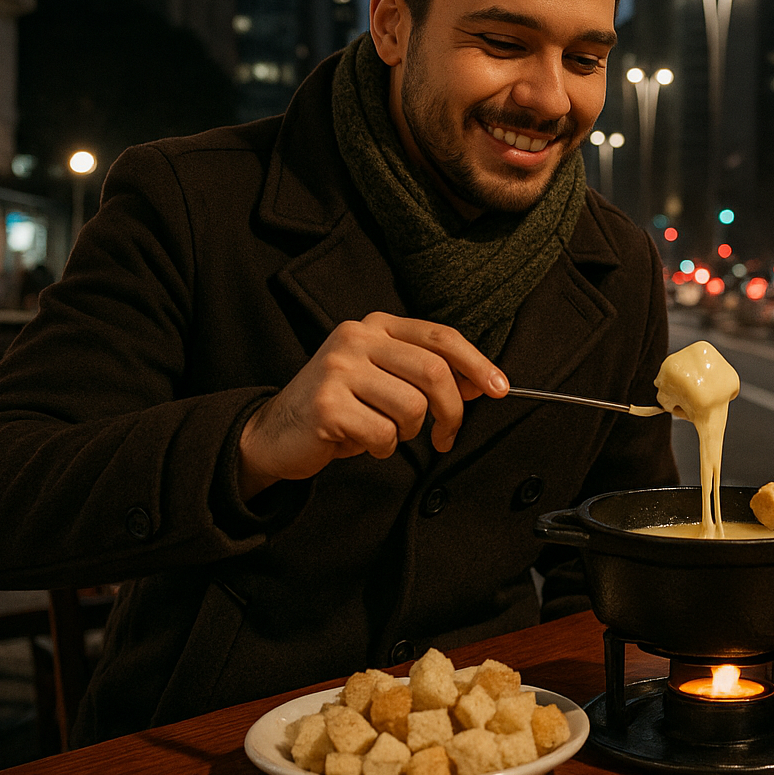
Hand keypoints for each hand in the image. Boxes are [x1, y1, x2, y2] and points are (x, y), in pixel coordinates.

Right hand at [237, 313, 507, 499]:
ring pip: (411, 408)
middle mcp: (356, 338)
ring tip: (383, 433)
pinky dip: (380, 449)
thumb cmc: (341, 407)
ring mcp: (338, 369)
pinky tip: (359, 442)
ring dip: (407, 433)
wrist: (274, 433)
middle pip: (433, 373)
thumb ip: (426, 374)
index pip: (441, 337)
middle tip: (447, 436)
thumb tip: (481, 383)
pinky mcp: (326, 404)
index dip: (477, 363)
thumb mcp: (384, 379)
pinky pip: (382, 435)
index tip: (499, 389)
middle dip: (451, 411)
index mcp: (376, 325)